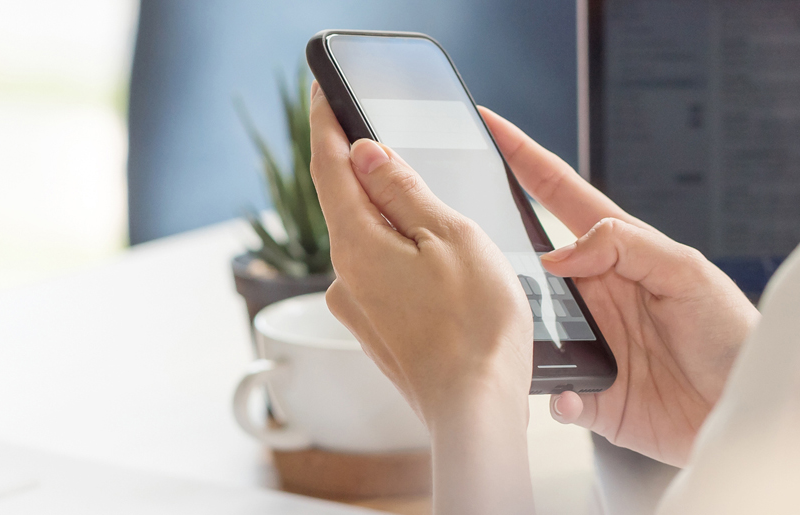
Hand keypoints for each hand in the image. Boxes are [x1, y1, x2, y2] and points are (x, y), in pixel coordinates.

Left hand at [309, 82, 534, 514]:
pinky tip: (438, 265)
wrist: (476, 409)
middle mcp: (344, 275)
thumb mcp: (449, 235)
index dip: (325, 122)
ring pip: (369, 241)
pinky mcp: (377, 331)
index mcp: (356, 242)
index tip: (323, 90)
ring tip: (434, 211)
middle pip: (347, 202)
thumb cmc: (476, 324)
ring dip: (391, 217)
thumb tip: (364, 152)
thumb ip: (402, 189)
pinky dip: (402, 255)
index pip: (328, 165)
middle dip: (364, 168)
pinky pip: (383, 274)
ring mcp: (358, 306)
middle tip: (381, 133)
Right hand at [478, 107, 760, 466]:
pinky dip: (554, 394)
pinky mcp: (591, 394)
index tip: (490, 124)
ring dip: (517, 330)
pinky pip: (553, 392)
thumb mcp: (688, 272)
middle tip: (466, 239)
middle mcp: (595, 295)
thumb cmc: (734, 335)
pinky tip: (567, 392)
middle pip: (528, 263)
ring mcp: (589, 343)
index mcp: (618, 253)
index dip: (524, 158)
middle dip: (494, 250)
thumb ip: (626, 246)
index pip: (559, 194)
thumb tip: (559, 254)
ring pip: (527, 328)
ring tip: (511, 327)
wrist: (752, 409)